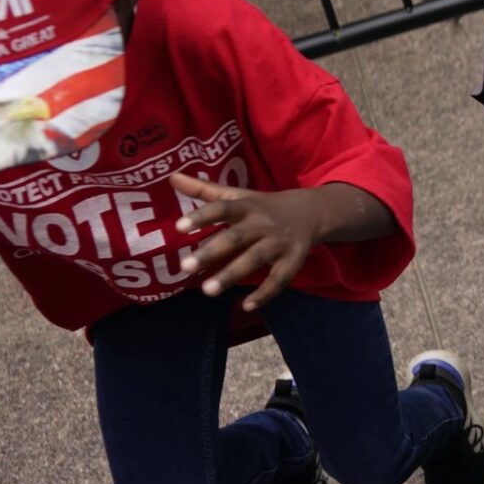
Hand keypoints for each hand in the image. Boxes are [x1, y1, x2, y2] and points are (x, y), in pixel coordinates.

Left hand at [170, 174, 331, 311]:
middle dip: (212, 252)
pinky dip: (265, 293)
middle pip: (236, 237)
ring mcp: (279, 243)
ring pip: (255, 259)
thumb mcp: (238, 196)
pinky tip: (246, 306)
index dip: (202, 217)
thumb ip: (204, 190)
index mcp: (247, 206)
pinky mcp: (293, 260)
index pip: (222, 208)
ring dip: (232, 275)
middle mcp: (263, 223)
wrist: (312, 212)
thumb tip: (171, 177)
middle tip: (185, 267)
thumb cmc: (264, 206)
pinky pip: (279, 279)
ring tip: (207, 291)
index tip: (179, 227)